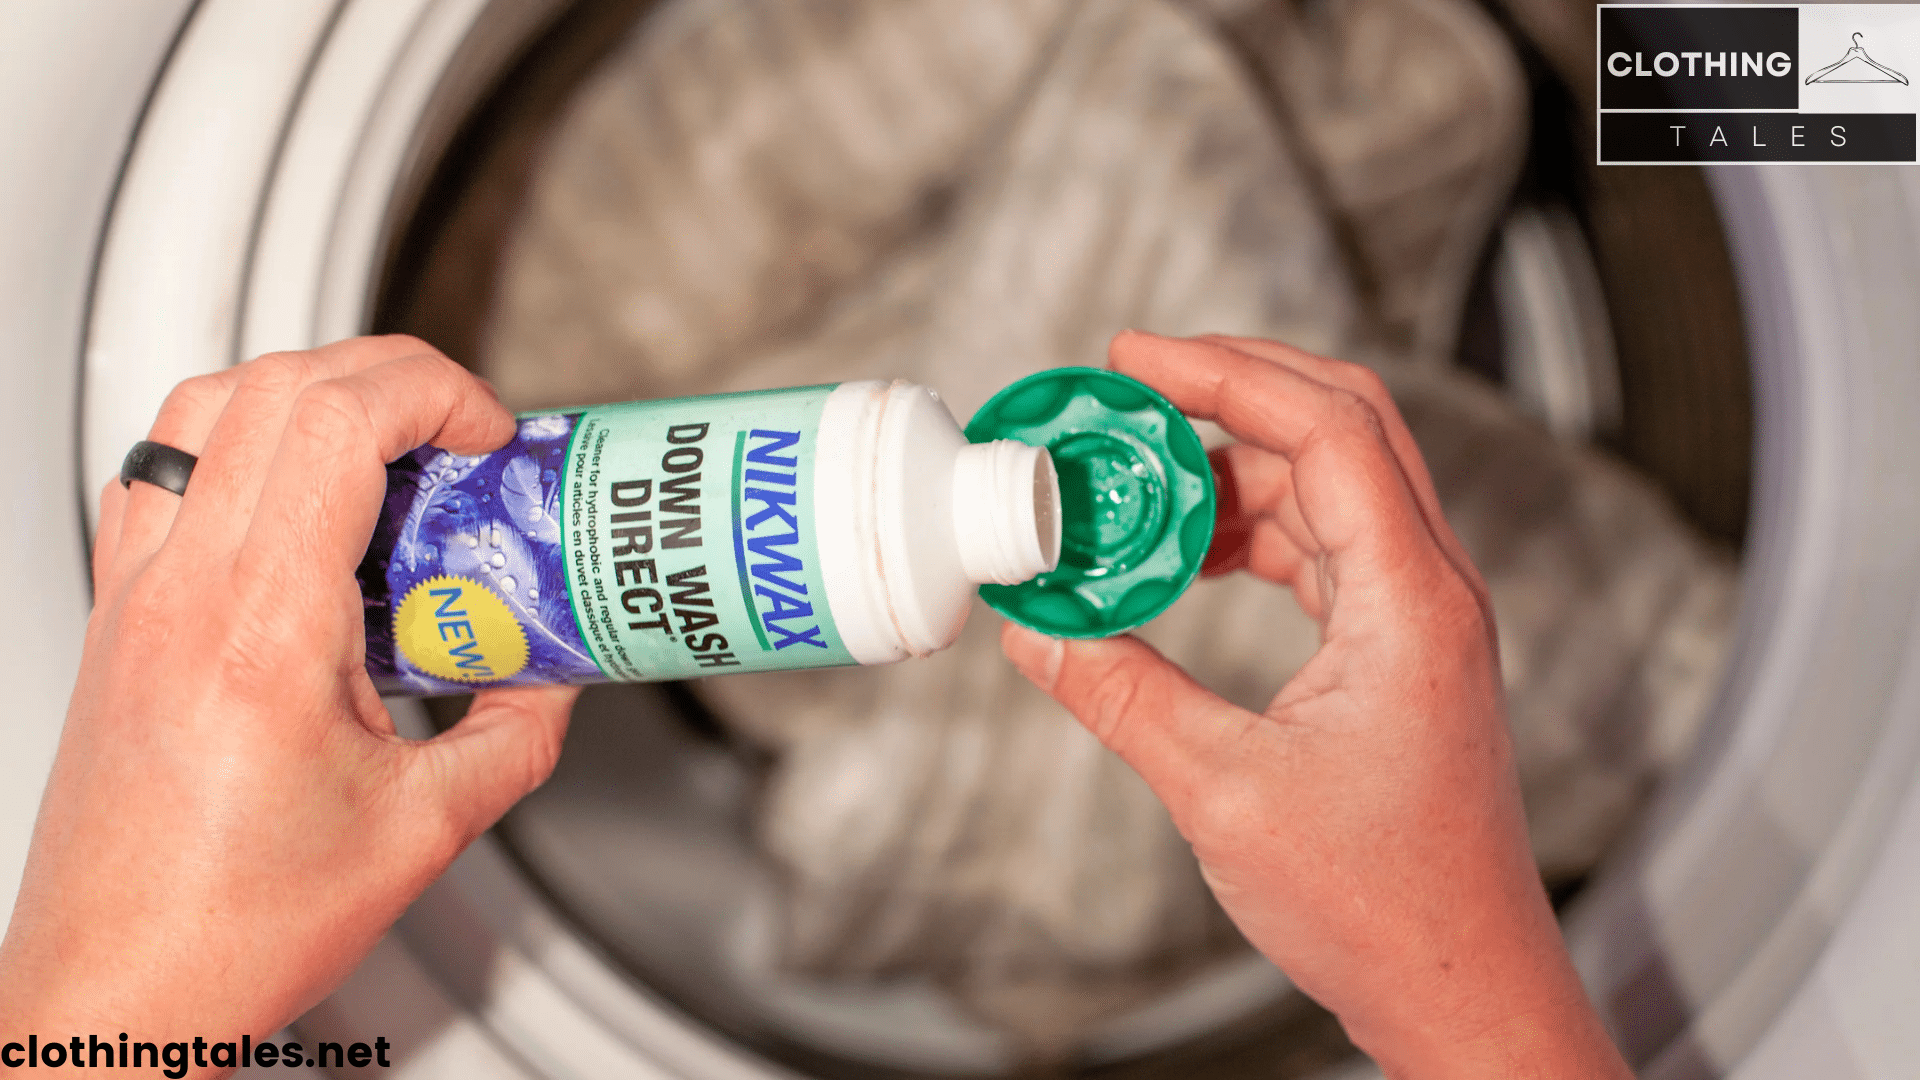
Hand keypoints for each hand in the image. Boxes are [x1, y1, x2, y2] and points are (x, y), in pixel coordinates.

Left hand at [0, 337, 576, 1051]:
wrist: (115, 994)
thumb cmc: (228, 930)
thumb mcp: (424, 831)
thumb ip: (514, 735)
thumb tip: (550, 677)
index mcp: (261, 632)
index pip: (335, 420)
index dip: (434, 392)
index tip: (490, 433)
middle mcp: (181, 592)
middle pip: (276, 385)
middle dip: (392, 376)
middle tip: (460, 436)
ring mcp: (135, 595)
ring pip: (205, 406)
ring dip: (309, 393)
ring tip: (386, 449)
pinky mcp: (119, 615)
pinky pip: (165, 470)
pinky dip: (238, 441)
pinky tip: (297, 500)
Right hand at [1002, 332, 1630, 1077]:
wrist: (1461, 988)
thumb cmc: (1383, 906)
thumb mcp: (1223, 792)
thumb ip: (1121, 694)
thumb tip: (1037, 631)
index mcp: (1410, 601)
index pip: (1325, 427)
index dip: (1223, 373)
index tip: (1133, 356)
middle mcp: (1431, 590)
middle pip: (1341, 426)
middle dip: (1231, 390)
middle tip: (1129, 390)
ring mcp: (1422, 618)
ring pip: (1331, 484)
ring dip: (1235, 468)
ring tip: (1137, 487)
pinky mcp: (1401, 651)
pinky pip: (1327, 547)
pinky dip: (1255, 530)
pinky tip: (1190, 555)